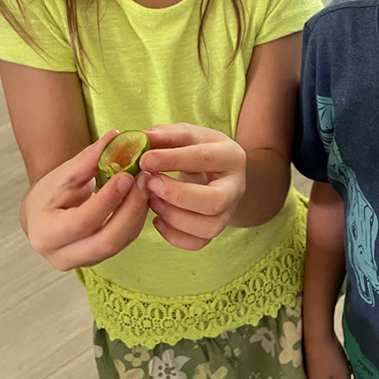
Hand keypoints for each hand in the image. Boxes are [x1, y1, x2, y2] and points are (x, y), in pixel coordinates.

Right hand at [22, 130, 149, 270]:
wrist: (45, 214)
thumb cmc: (51, 192)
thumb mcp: (64, 174)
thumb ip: (88, 159)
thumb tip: (114, 137)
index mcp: (45, 234)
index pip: (81, 222)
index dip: (107, 200)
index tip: (126, 176)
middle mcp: (62, 256)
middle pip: (106, 241)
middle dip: (130, 209)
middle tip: (145, 180)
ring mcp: (83, 261)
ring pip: (120, 243)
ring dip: (138, 213)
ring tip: (147, 184)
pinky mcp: (101, 258)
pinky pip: (125, 241)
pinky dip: (136, 218)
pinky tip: (143, 196)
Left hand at [140, 123, 245, 250]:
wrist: (218, 172)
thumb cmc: (199, 150)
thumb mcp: (188, 135)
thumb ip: (167, 135)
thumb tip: (143, 138)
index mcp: (230, 156)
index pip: (203, 159)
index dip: (172, 160)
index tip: (144, 160)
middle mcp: (236, 187)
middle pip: (215, 201)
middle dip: (178, 196)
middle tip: (150, 184)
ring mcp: (229, 211)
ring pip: (209, 227)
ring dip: (174, 217)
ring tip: (151, 201)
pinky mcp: (217, 230)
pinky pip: (199, 243)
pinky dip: (174, 236)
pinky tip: (158, 219)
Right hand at [304, 331, 356, 378]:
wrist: (316, 331)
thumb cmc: (329, 354)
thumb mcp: (342, 373)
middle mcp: (313, 378)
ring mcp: (312, 367)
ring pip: (325, 378)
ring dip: (337, 378)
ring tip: (348, 372)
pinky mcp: (313, 356)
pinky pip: (324, 368)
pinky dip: (333, 369)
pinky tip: (341, 360)